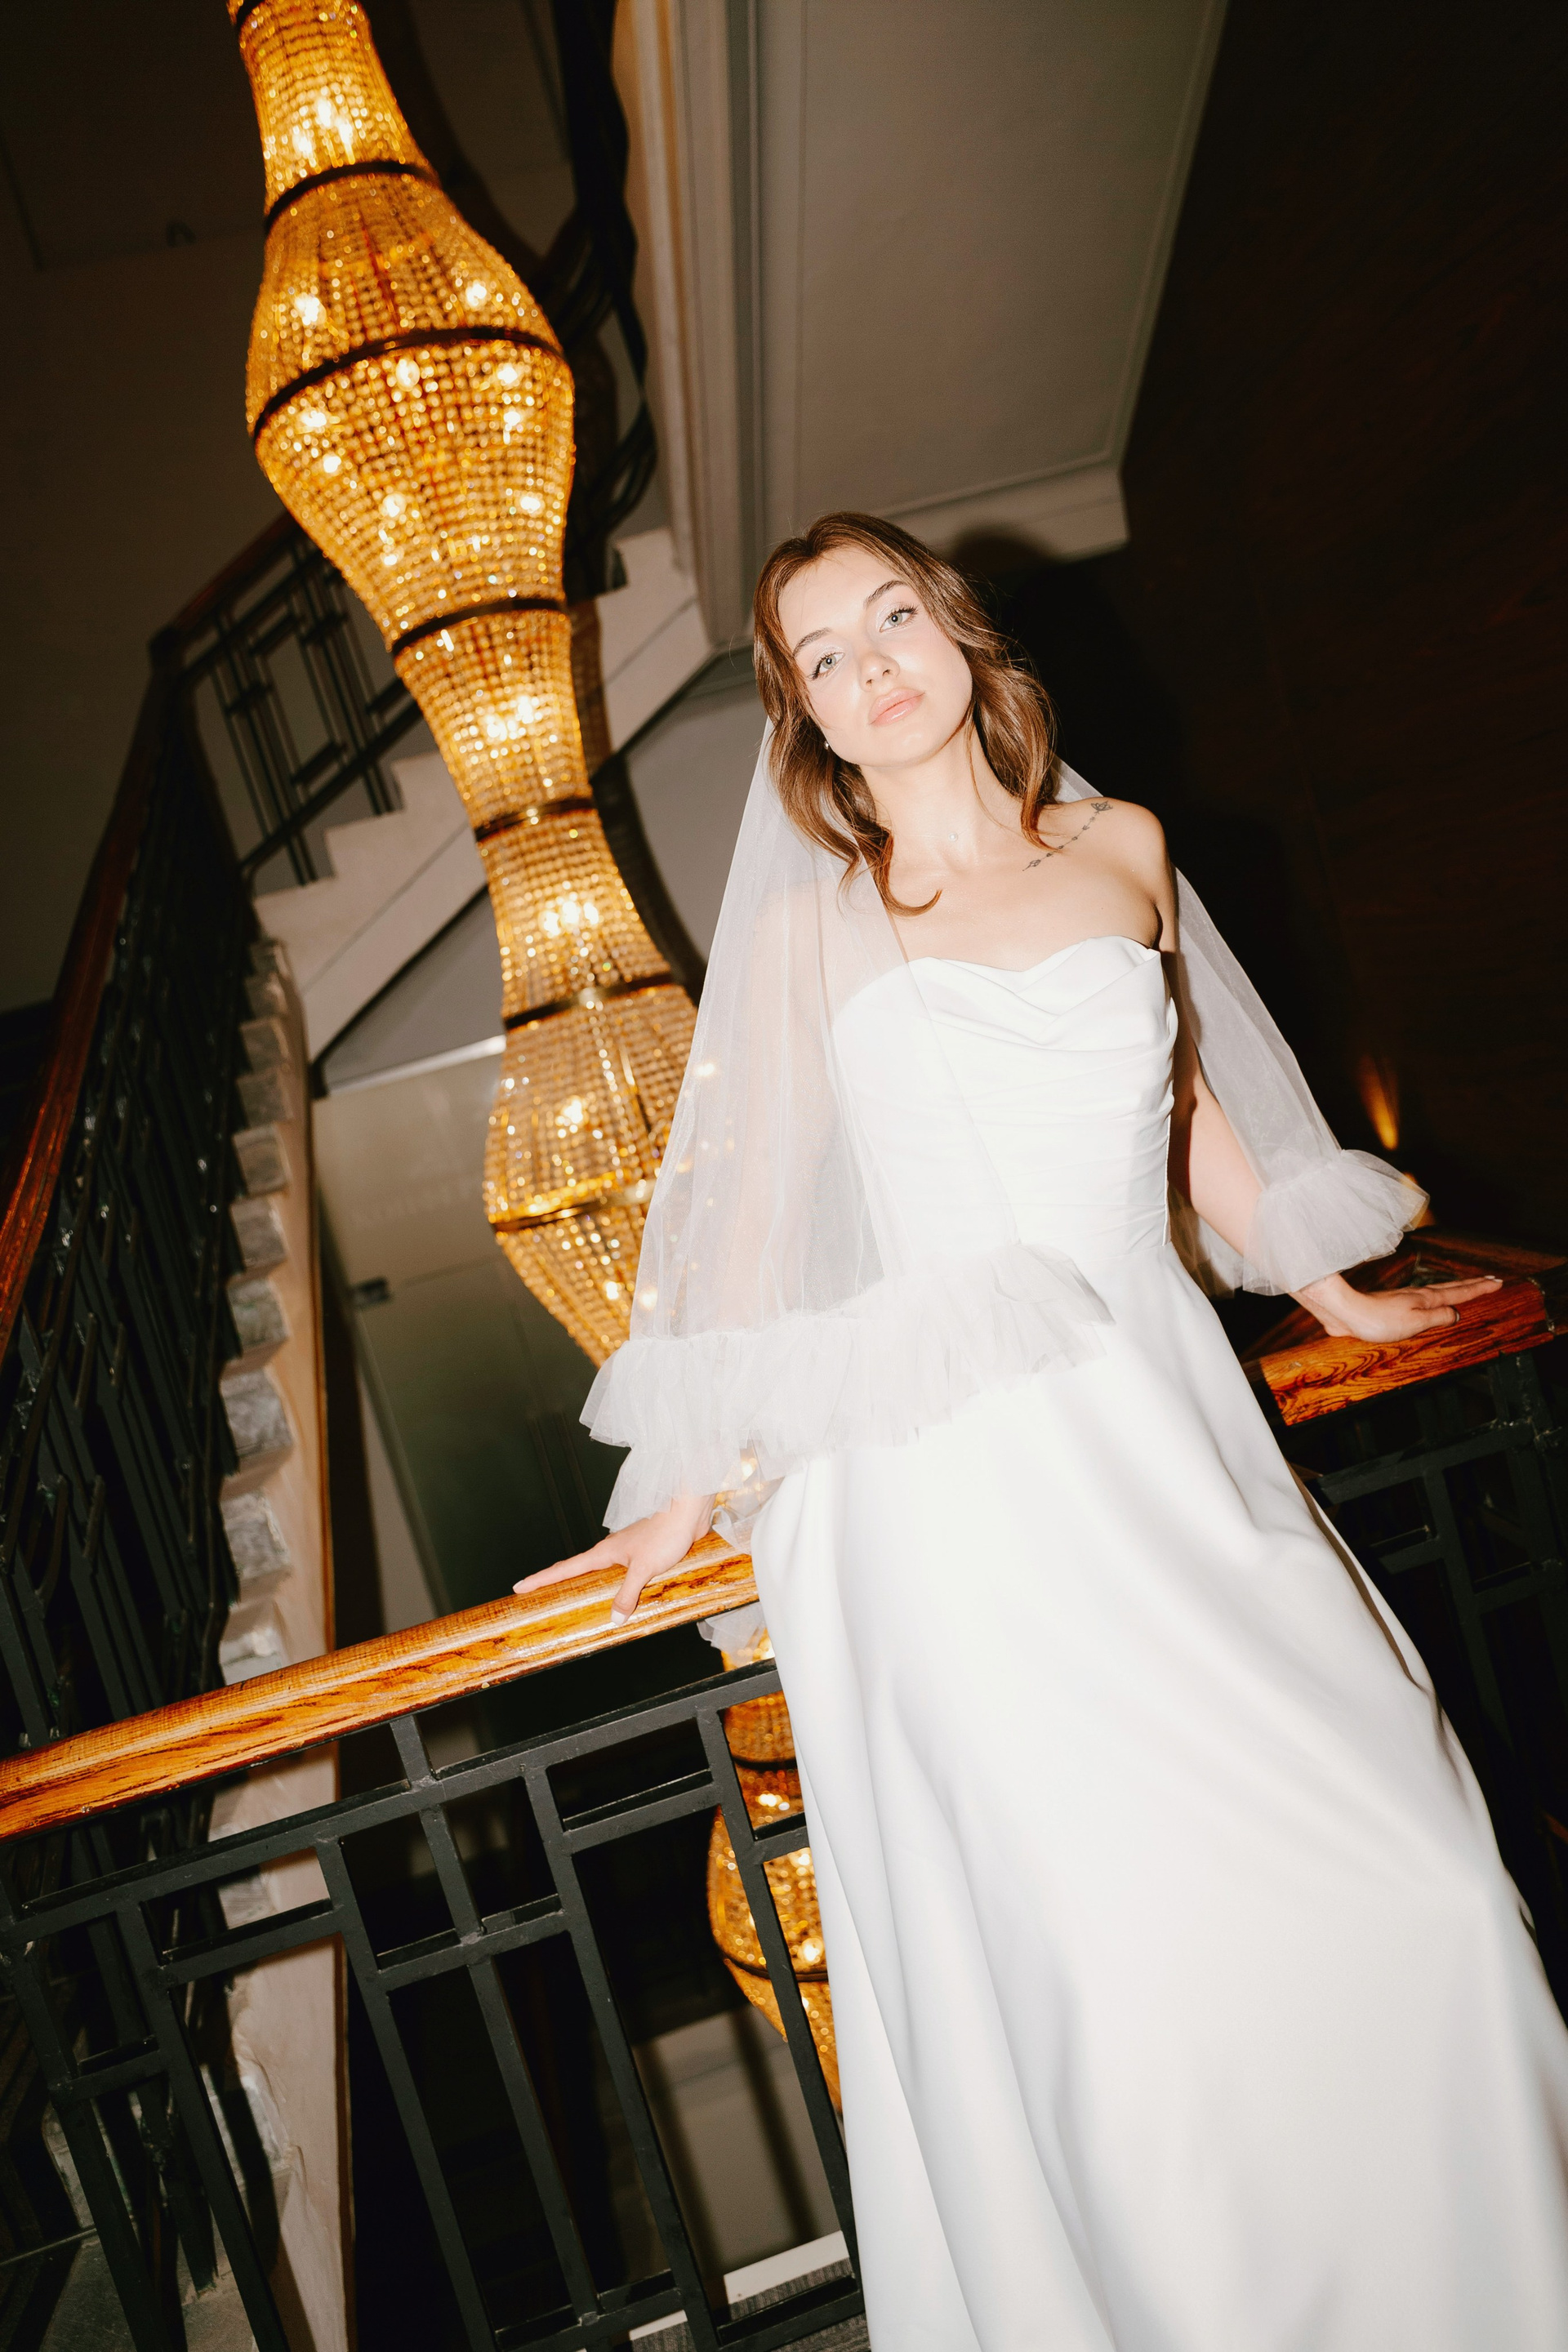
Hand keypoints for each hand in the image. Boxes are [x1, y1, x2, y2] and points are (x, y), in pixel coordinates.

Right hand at [511, 1493, 714, 1625]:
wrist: (689, 1513)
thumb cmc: (665, 1534)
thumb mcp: (643, 1568)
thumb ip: (627, 1594)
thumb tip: (613, 1618)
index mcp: (604, 1552)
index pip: (564, 1568)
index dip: (541, 1578)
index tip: (519, 1587)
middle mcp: (612, 1552)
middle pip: (578, 1571)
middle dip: (559, 1584)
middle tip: (540, 1597)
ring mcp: (628, 1553)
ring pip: (603, 1575)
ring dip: (591, 1589)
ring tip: (578, 1606)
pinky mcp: (646, 1556)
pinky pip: (627, 1577)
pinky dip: (620, 1589)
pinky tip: (627, 1601)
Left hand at [1294, 1271, 1502, 1342]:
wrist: (1344, 1311)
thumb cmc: (1376, 1319)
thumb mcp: (1414, 1322)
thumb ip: (1437, 1317)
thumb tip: (1456, 1314)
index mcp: (1426, 1299)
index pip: (1459, 1293)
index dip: (1479, 1289)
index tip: (1497, 1282)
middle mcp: (1417, 1296)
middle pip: (1450, 1288)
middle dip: (1472, 1285)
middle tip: (1490, 1279)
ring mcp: (1404, 1299)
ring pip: (1437, 1292)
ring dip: (1455, 1289)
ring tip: (1468, 1287)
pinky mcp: (1391, 1306)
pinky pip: (1423, 1300)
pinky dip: (1436, 1297)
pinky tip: (1431, 1302)